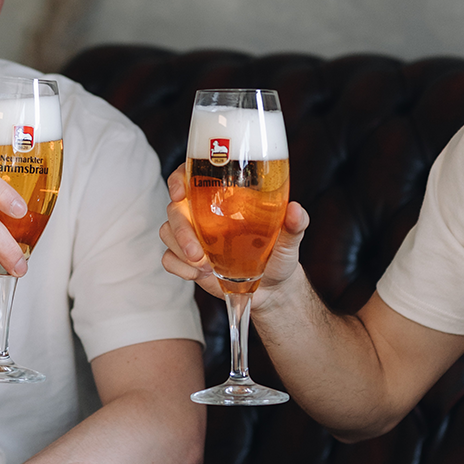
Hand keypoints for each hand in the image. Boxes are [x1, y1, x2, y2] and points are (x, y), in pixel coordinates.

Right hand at [159, 166, 309, 301]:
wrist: (271, 288)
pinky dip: (179, 268)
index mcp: (223, 197)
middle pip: (175, 208)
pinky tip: (200, 275)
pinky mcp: (186, 260)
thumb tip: (296, 210)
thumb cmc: (278, 254)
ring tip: (205, 268)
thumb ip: (294, 225)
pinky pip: (168, 259)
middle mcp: (202, 212)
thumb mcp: (289, 239)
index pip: (191, 176)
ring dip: (180, 251)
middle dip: (180, 230)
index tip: (179, 192)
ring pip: (167, 232)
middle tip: (197, 252)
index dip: (178, 179)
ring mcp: (192, 236)